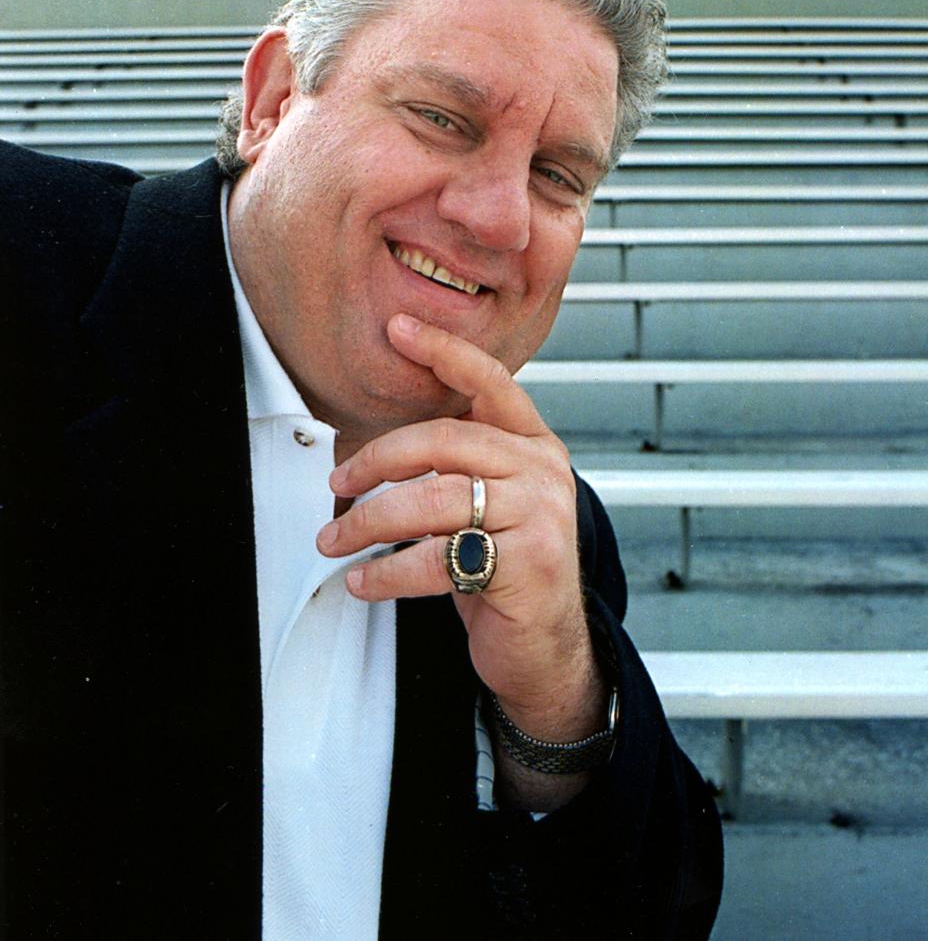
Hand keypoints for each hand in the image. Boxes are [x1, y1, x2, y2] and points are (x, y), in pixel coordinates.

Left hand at [316, 312, 604, 746]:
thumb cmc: (504, 568)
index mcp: (533, 443)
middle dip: (376, 459)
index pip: (489, 381)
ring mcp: (540, 515)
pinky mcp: (527, 564)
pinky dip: (387, 572)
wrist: (546, 648)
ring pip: (432, 500)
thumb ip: (460, 463)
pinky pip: (437, 558)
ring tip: (333, 539)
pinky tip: (364, 581)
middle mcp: (543, 469)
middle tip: (335, 481)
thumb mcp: (491, 501)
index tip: (399, 328)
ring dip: (367, 522)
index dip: (443, 351)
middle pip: (444, 440)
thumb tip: (379, 442)